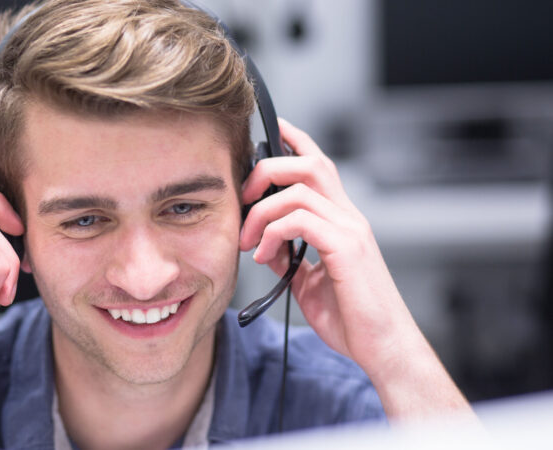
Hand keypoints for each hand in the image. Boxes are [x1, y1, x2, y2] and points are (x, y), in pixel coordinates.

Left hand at [240, 119, 470, 418]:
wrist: (383, 348)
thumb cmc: (352, 318)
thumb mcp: (308, 282)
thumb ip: (288, 256)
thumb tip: (263, 242)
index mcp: (341, 220)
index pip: (320, 164)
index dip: (295, 139)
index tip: (271, 128)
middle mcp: (349, 217)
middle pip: (309, 163)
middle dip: (267, 169)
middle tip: (244, 198)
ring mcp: (351, 229)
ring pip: (299, 188)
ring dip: (261, 210)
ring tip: (248, 241)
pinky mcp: (347, 248)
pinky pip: (301, 220)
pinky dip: (273, 232)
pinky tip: (264, 254)